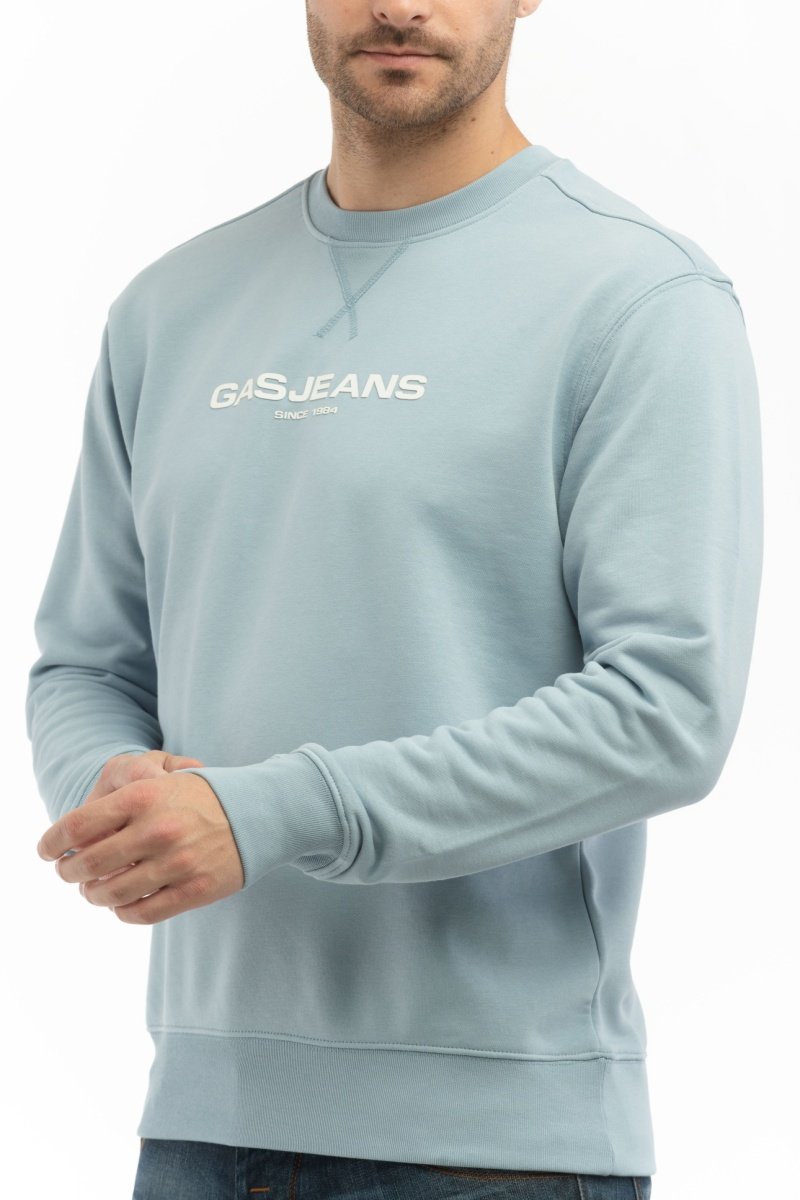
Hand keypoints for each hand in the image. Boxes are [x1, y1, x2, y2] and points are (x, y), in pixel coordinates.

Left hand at [36, 751, 244, 923]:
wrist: (259, 812)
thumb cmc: (200, 796)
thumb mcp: (161, 780)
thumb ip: (119, 801)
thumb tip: (75, 835)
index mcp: (144, 797)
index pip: (77, 826)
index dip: (52, 842)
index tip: (46, 851)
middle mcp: (157, 830)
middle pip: (89, 865)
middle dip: (70, 873)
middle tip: (69, 873)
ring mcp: (176, 863)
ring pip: (112, 894)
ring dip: (95, 896)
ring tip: (94, 890)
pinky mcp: (194, 890)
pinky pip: (141, 914)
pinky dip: (123, 913)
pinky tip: (121, 905)